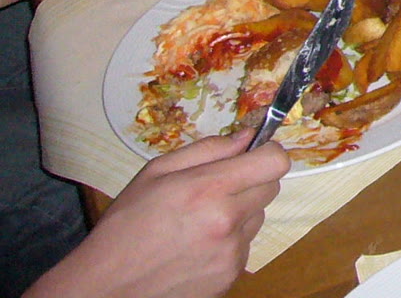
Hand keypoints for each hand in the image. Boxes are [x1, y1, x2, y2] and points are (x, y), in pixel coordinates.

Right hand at [26, 130, 288, 297]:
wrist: (105, 287)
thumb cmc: (124, 225)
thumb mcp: (156, 173)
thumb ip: (208, 149)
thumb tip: (248, 137)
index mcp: (209, 190)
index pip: (275, 162)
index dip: (268, 153)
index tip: (253, 154)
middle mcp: (227, 222)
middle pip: (271, 187)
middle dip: (251, 181)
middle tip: (217, 188)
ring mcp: (231, 254)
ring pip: (257, 217)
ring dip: (239, 214)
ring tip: (199, 222)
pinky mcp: (230, 277)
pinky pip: (244, 246)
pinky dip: (228, 242)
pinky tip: (196, 247)